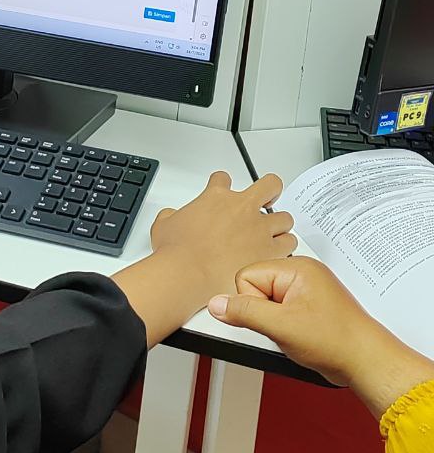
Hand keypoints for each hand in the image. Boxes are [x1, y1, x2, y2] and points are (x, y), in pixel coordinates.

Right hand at [150, 171, 295, 303]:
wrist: (187, 273)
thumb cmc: (176, 251)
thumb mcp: (163, 225)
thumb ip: (171, 215)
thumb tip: (171, 216)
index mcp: (216, 197)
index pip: (224, 178)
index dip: (223, 184)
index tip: (222, 192)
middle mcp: (242, 208)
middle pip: (270, 184)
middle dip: (270, 190)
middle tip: (266, 199)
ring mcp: (259, 228)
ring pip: (284, 217)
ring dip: (279, 225)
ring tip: (272, 234)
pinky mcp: (270, 250)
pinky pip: (289, 243)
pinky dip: (284, 248)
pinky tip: (276, 253)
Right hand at [208, 257, 433, 415]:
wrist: (366, 362)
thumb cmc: (338, 340)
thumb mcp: (282, 326)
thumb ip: (245, 312)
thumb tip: (217, 304)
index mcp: (297, 267)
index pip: (246, 275)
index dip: (252, 302)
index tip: (272, 318)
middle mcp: (301, 274)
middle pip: (254, 288)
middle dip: (263, 313)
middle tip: (286, 327)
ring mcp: (305, 291)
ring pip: (265, 303)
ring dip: (272, 322)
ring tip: (294, 334)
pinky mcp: (307, 308)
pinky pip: (278, 312)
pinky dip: (282, 327)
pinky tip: (297, 338)